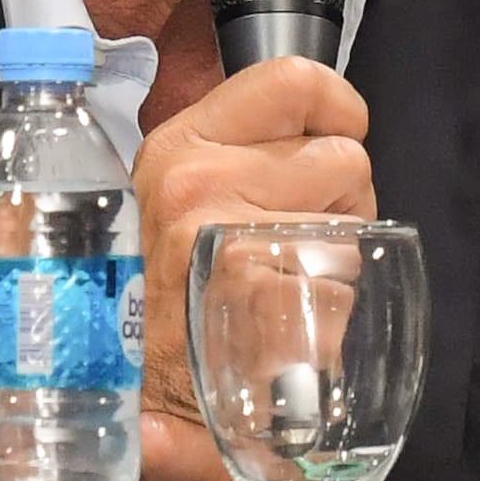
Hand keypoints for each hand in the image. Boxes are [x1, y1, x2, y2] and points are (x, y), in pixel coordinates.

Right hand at [129, 57, 372, 412]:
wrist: (126, 400)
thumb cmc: (160, 301)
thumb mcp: (172, 203)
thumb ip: (232, 154)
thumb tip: (318, 117)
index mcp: (177, 148)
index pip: (292, 80)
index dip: (336, 106)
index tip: (338, 133)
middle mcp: (199, 183)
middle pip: (343, 155)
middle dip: (342, 196)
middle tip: (295, 238)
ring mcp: (232, 239)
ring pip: (354, 219)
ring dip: (340, 251)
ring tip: (286, 282)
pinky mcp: (265, 297)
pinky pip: (344, 281)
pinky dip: (334, 305)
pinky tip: (290, 322)